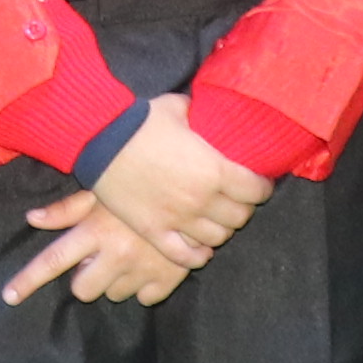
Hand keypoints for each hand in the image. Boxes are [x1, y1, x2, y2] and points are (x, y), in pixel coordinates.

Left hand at [7, 184, 198, 307]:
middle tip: (101, 257)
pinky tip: (153, 262)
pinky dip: (146, 284)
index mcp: (95, 230)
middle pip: (83, 288)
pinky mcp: (168, 280)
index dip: (28, 280)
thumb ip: (68, 208)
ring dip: (118, 278)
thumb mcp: (104, 191)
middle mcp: (116, 254)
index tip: (9, 296)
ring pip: (114, 294)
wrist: (199, 188)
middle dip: (87, 277)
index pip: (53, 260)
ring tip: (132, 253)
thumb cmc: (146, 183)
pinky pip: (145, 298)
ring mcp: (142, 270)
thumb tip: (32, 218)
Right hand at [81, 100, 268, 269]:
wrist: (100, 139)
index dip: (262, 188)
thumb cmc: (140, 121)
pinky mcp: (154, 231)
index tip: (260, 185)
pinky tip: (201, 250)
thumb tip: (201, 107)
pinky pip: (184, 255)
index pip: (255, 190)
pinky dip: (197, 255)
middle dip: (242, 209)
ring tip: (217, 222)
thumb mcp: (177, 109)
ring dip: (221, 230)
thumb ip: (196, 112)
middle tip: (236, 202)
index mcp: (214, 169)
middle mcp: (201, 199)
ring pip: (216, 238)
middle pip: (239, 217)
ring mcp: (178, 219)